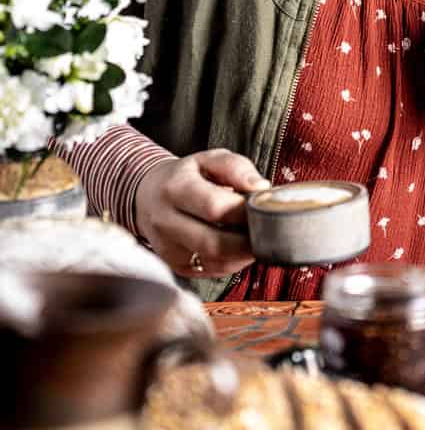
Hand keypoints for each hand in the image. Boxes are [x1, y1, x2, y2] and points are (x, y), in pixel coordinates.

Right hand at [133, 148, 270, 276]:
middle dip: (249, 239)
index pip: (215, 207)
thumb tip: (260, 187)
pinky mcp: (177, 266)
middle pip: (215, 243)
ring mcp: (168, 249)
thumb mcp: (210, 158)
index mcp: (176, 189)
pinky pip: (213, 271)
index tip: (264, 205)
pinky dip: (235, 261)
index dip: (245, 210)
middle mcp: (166, 222)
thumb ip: (236, 168)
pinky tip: (242, 245)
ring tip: (258, 234)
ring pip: (216, 261)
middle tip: (269, 227)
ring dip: (245, 252)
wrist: (149, 195)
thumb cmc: (187, 175)